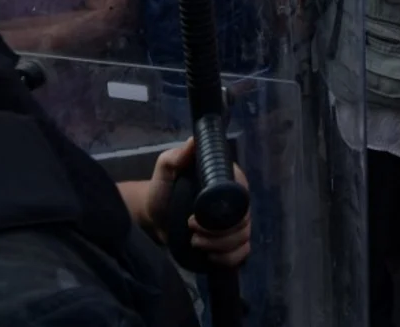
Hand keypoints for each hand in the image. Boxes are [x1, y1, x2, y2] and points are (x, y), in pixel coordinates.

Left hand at [139, 138, 251, 268]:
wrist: (155, 219)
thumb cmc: (161, 191)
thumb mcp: (165, 171)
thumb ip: (176, 157)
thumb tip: (194, 141)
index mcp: (228, 180)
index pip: (242, 196)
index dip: (224, 212)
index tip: (196, 217)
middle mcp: (236, 201)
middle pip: (244, 221)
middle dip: (217, 233)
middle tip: (191, 229)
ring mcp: (237, 223)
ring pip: (244, 238)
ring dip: (219, 246)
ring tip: (195, 243)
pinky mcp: (232, 243)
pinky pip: (243, 253)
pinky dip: (228, 258)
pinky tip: (210, 256)